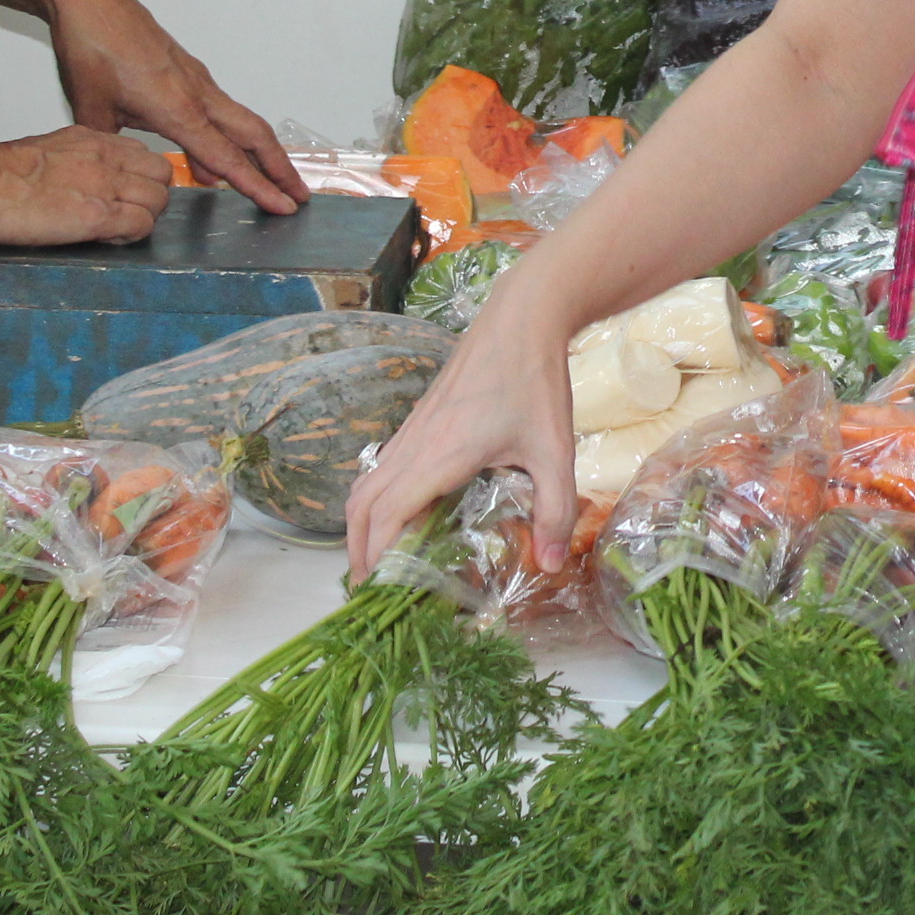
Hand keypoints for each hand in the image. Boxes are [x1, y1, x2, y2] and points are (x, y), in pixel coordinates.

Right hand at [0, 124, 170, 246]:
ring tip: (118, 228)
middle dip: (152, 196)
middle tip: (129, 211)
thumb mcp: (48, 150)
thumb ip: (74, 158)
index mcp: (93, 141)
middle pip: (161, 175)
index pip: (144, 155)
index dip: (141, 178)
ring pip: (158, 201)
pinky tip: (109, 238)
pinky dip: (132, 235)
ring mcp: (106, 186)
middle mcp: (106, 159)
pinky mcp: (98, 216)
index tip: (128, 192)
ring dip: (144, 217)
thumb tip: (80, 177)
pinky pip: (141, 225)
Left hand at [44, 0, 307, 212]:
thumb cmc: (91, 48)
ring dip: (259, 152)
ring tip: (268, 181)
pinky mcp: (186, 72)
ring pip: (241, 121)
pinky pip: (218, 111)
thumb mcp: (92, 110)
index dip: (258, 186)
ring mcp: (195, 81)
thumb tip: (115, 167)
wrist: (90, 1)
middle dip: (280, 168)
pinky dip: (228, 136)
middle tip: (299, 196)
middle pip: (254, 135)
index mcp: (178, 109)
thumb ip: (111, 145)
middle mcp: (197, 94)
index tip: (283, 207)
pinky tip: (211, 160)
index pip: (227, 158)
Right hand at [343, 283, 577, 579]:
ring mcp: (411, 430)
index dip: (378, 559)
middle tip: (374, 590)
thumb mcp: (554, 451)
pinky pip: (381, 468)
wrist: (521, 319)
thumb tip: (549, 565)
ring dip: (363, 525)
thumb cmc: (535, 382)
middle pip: (362, 506)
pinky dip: (377, 500)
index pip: (388, 517)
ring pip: (366, 485)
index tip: (382, 595)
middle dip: (359, 551)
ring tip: (381, 560)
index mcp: (439, 457)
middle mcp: (414, 445)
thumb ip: (554, 510)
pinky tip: (405, 515)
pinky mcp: (418, 420)